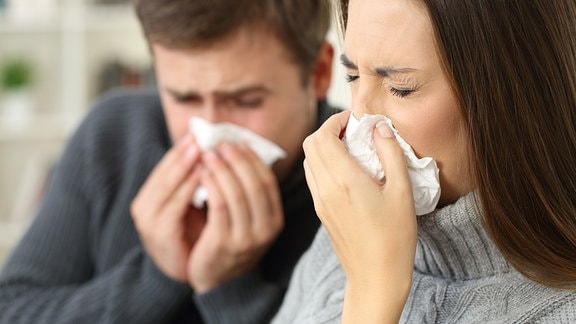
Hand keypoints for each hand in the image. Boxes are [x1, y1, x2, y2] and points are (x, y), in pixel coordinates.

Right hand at [131, 134, 204, 281]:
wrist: (184, 272)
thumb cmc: (191, 235)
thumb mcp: (190, 204)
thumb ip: (194, 182)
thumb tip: (211, 152)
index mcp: (150, 197)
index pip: (165, 166)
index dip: (181, 149)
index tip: (198, 132)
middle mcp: (144, 206)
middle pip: (164, 172)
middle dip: (183, 153)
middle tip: (201, 136)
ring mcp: (149, 221)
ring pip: (166, 185)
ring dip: (185, 166)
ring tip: (202, 150)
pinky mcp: (159, 235)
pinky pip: (174, 207)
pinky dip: (187, 189)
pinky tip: (202, 176)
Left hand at [188, 142, 283, 292]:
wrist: (218, 282)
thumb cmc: (230, 242)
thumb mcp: (248, 220)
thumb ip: (248, 193)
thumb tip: (240, 153)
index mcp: (274, 220)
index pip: (267, 182)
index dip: (253, 160)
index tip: (238, 142)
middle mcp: (265, 230)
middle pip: (253, 184)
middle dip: (237, 159)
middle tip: (220, 143)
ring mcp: (246, 238)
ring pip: (236, 193)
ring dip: (222, 169)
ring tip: (208, 154)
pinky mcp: (224, 243)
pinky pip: (219, 206)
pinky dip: (211, 185)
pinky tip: (201, 173)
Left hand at [302, 110, 416, 322]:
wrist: (376, 277)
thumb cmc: (394, 237)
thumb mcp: (402, 191)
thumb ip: (390, 153)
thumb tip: (380, 127)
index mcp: (344, 179)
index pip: (322, 135)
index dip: (335, 120)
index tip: (354, 119)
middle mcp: (325, 188)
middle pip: (310, 144)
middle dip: (328, 130)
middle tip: (353, 131)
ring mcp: (320, 201)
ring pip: (309, 160)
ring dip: (324, 147)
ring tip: (351, 149)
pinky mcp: (321, 212)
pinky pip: (313, 177)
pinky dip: (323, 164)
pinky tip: (347, 171)